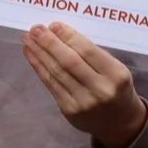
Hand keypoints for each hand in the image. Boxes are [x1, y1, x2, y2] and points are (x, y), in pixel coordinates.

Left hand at [21, 23, 147, 147]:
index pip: (88, 51)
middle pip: (69, 62)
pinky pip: (51, 84)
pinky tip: (30, 54)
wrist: (119, 122)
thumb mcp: (115, 69)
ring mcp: (84, 102)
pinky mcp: (69, 110)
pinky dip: (38, 67)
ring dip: (39, 53)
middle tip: (35, 29)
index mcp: (117, 75)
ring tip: (27, 38)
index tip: (53, 24)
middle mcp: (101, 89)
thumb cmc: (115, 87)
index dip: (69, 37)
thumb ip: (93, 55)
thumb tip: (59, 33)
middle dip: (49, 43)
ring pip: (57, 72)